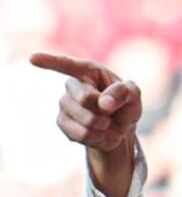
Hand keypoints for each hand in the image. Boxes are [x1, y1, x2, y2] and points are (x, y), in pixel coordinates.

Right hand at [30, 52, 142, 196]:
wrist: (120, 128)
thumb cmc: (125, 104)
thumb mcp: (134, 95)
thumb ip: (124, 92)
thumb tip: (104, 102)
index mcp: (88, 71)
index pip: (67, 64)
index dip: (50, 61)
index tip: (32, 58)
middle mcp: (72, 85)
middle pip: (85, 98)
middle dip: (104, 110)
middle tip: (111, 112)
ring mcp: (64, 104)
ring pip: (85, 120)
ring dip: (102, 125)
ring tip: (105, 122)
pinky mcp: (62, 123)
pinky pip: (81, 135)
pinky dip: (96, 137)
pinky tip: (97, 132)